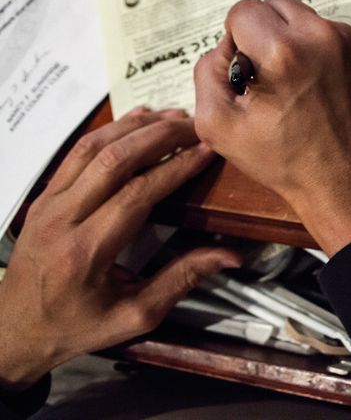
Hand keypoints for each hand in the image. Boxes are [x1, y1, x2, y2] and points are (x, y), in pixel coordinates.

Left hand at [0, 110, 240, 391]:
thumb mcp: (134, 316)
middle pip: (114, 160)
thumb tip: (230, 255)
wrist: (14, 331)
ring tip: (172, 117)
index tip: (207, 151)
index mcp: (86, 252)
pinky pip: (76, 152)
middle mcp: (62, 220)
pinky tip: (136, 120)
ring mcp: (47, 204)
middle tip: (195, 125)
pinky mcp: (43, 197)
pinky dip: (110, 130)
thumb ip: (181, 280)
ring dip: (135, 127)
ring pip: (93, 148)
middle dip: (160, 137)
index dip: (176, 168)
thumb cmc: (76, 327)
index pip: (137, 194)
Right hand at [193, 0, 350, 255]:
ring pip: (299, 15)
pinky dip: (310, 47)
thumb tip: (224, 47)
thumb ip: (206, 73)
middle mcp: (319, 35)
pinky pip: (323, 31)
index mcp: (283, 51)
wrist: (349, 183)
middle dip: (259, 33)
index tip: (243, 72)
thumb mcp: (218, 126)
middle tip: (262, 75)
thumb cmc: (283, 161)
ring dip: (285, 37)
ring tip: (287, 80)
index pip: (242, 10)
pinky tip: (310, 83)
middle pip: (272, 5)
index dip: (234, 41)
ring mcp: (346, 40)